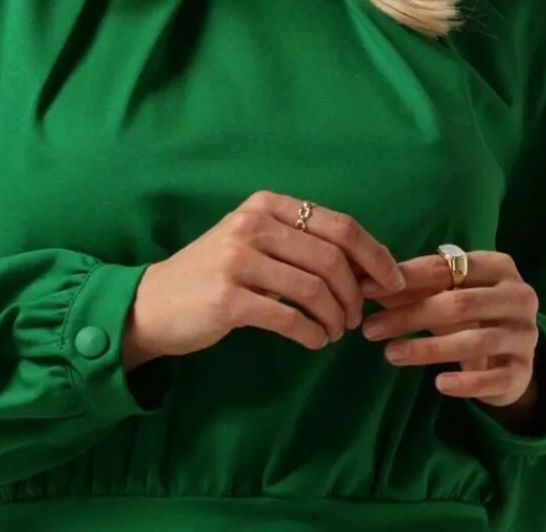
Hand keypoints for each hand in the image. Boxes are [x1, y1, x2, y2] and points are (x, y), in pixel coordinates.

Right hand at [123, 191, 406, 366]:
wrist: (153, 303)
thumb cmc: (213, 273)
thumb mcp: (252, 241)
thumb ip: (299, 243)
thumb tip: (365, 266)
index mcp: (265, 204)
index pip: (338, 224)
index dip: (374, 254)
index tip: (392, 282)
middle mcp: (251, 224)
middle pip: (331, 258)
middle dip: (356, 293)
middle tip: (355, 318)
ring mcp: (237, 260)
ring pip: (315, 290)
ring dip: (335, 318)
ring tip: (332, 332)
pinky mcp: (228, 298)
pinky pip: (290, 318)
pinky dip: (311, 334)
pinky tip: (313, 341)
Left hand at [357, 251, 538, 408]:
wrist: (511, 355)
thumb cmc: (470, 313)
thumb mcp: (445, 293)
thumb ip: (412, 287)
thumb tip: (365, 284)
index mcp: (497, 267)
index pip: (446, 268)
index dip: (404, 278)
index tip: (366, 291)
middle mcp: (518, 297)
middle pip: (458, 304)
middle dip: (410, 316)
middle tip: (370, 329)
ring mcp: (524, 335)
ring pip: (473, 341)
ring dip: (427, 349)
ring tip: (390, 354)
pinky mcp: (524, 371)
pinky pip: (492, 377)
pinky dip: (465, 381)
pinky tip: (438, 384)